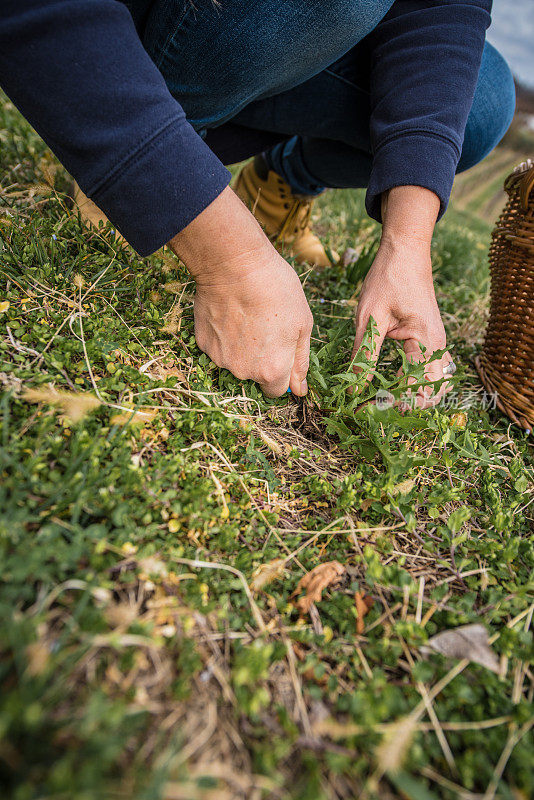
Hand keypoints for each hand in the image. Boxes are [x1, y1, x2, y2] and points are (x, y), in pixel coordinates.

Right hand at [169, 187, 312, 396]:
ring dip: (242, 347)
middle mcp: (243, 372)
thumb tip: (300, 390)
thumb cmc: (275, 290)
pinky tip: (231, 314)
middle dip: (262, 359)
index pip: (276, 391)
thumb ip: (300, 361)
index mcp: (271, 370)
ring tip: (248, 316)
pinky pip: (218, 347)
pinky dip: (225, 336)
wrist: (234, 265)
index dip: (282, 374)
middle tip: (265, 326)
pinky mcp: (203, 343)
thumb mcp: (303, 324)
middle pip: (255, 376)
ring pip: (235, 361)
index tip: (281, 353)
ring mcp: (220, 358)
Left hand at [352, 186, 451, 407]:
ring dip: (416, 398)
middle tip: (379, 412)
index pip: (417, 388)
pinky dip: (417, 385)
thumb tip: (353, 389)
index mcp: (426, 342)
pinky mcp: (431, 340)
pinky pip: (431, 372)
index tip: (372, 410)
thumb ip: (364, 356)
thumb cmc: (387, 280)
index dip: (397, 405)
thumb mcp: (369, 319)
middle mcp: (438, 346)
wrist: (405, 253)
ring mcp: (438, 344)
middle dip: (410, 407)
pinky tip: (395, 387)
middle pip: (434, 393)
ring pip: (436, 384)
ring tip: (387, 403)